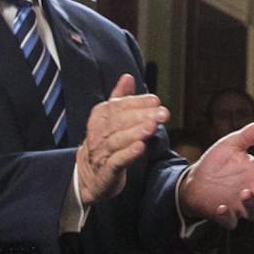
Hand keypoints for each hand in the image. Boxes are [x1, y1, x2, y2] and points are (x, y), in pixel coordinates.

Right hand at [76, 74, 167, 205]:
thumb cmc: (104, 143)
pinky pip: (116, 161)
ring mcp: (101, 152)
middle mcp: (98, 133)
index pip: (118, 106)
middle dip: (142, 116)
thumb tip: (128, 77)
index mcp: (99, 117)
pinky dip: (128, 154)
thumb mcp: (110, 119)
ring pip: (118, 140)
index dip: (137, 103)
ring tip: (152, 126)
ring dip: (136, 132)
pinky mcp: (106, 171)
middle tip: (162, 113)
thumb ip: (119, 99)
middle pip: (120, 122)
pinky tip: (141, 147)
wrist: (90, 176)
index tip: (155, 101)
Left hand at [179, 120, 253, 227]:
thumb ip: (248, 136)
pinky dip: (228, 217)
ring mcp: (240, 206)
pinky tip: (222, 208)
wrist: (195, 178)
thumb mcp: (232, 145)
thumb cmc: (218, 162)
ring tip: (244, 193)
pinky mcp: (225, 216)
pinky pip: (231, 222)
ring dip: (252, 205)